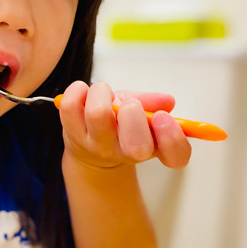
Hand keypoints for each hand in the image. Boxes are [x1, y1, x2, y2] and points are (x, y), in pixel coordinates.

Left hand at [59, 80, 190, 170]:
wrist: (88, 150)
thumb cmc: (118, 125)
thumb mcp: (140, 113)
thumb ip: (152, 103)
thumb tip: (167, 101)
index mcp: (152, 147)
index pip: (175, 157)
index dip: (172, 137)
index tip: (162, 117)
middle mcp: (126, 152)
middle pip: (136, 146)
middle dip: (134, 114)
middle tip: (129, 104)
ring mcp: (98, 145)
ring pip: (99, 116)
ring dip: (102, 93)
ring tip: (103, 93)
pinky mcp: (73, 134)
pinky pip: (71, 107)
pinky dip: (78, 90)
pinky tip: (84, 92)